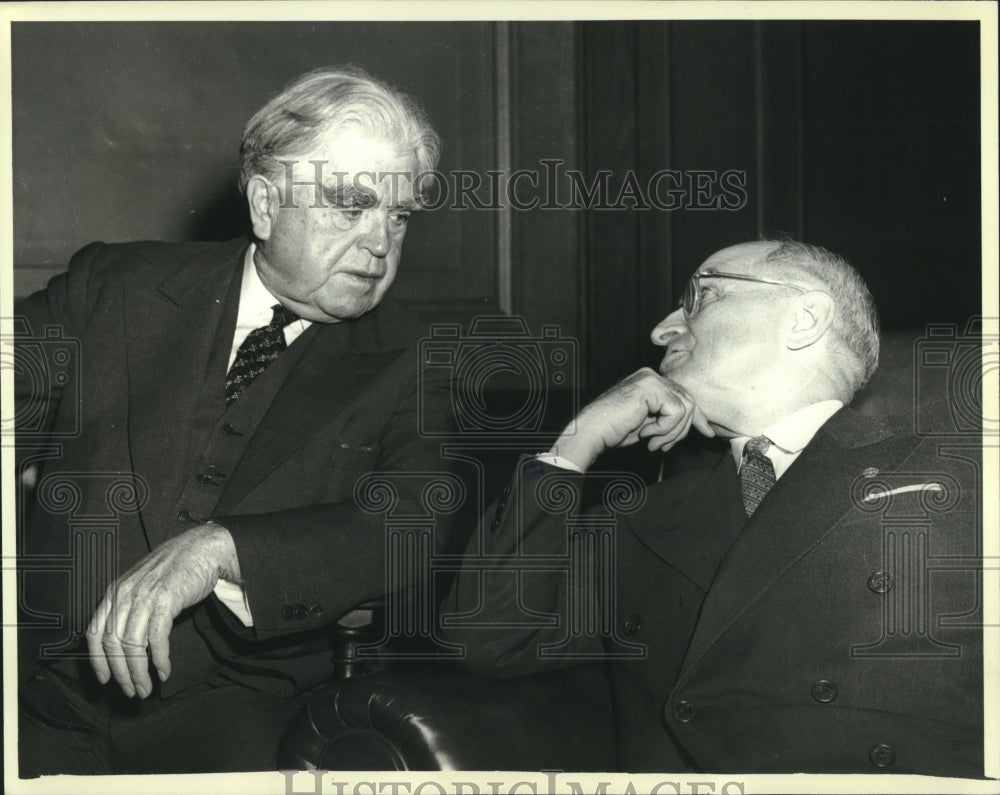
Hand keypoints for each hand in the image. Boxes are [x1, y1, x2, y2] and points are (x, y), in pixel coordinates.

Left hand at [86, 523, 239, 697]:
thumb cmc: (177, 567)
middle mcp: (124, 594)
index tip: (105, 679)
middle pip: (113, 644)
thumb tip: (124, 640)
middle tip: (132, 691)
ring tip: (147, 687)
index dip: (98, 660)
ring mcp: (144, 597)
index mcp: (115, 591)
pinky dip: (159, 660)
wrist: (204, 548)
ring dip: (139, 672)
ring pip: (133, 646)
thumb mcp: (143, 584)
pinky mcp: (165, 600)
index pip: (94, 632)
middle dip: (121, 673)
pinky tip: (164, 671)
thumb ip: (130, 605)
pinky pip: (156, 639)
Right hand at [553, 368, 713, 469]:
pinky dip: (664, 429)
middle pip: (688, 402)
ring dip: (671, 432)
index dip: (697, 417)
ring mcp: (650, 379)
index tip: (708, 433)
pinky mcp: (649, 387)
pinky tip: (646, 435)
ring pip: (684, 407)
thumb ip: (669, 417)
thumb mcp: (649, 423)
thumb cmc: (614, 430)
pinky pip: (675, 412)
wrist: (592, 432)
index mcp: (650, 381)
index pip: (684, 396)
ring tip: (653, 443)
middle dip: (681, 430)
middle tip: (662, 446)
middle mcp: (651, 375)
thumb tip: (700, 423)